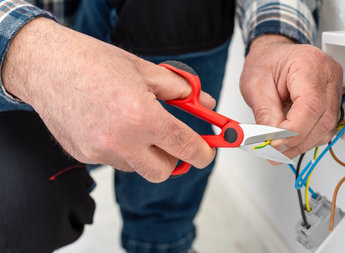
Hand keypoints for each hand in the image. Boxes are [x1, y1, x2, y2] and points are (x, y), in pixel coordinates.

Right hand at [2, 18, 215, 181]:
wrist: (45, 66)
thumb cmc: (92, 62)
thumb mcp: (145, 70)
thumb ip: (180, 90)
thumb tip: (205, 103)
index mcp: (141, 116)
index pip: (186, 148)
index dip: (203, 152)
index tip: (206, 151)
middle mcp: (121, 141)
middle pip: (163, 171)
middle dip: (174, 158)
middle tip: (171, 139)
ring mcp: (100, 152)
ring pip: (137, 167)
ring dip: (145, 154)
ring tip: (133, 124)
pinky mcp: (84, 156)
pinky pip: (114, 161)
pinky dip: (122, 150)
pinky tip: (111, 126)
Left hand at [240, 35, 342, 160]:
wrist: (272, 55)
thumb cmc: (266, 63)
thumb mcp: (255, 85)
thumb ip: (265, 114)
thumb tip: (271, 139)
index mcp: (309, 65)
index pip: (311, 106)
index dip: (293, 131)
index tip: (274, 142)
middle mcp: (328, 76)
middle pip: (322, 120)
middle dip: (296, 142)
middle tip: (272, 150)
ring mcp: (334, 89)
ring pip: (326, 129)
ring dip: (301, 143)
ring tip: (278, 146)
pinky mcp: (332, 101)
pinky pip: (325, 128)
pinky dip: (307, 138)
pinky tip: (290, 139)